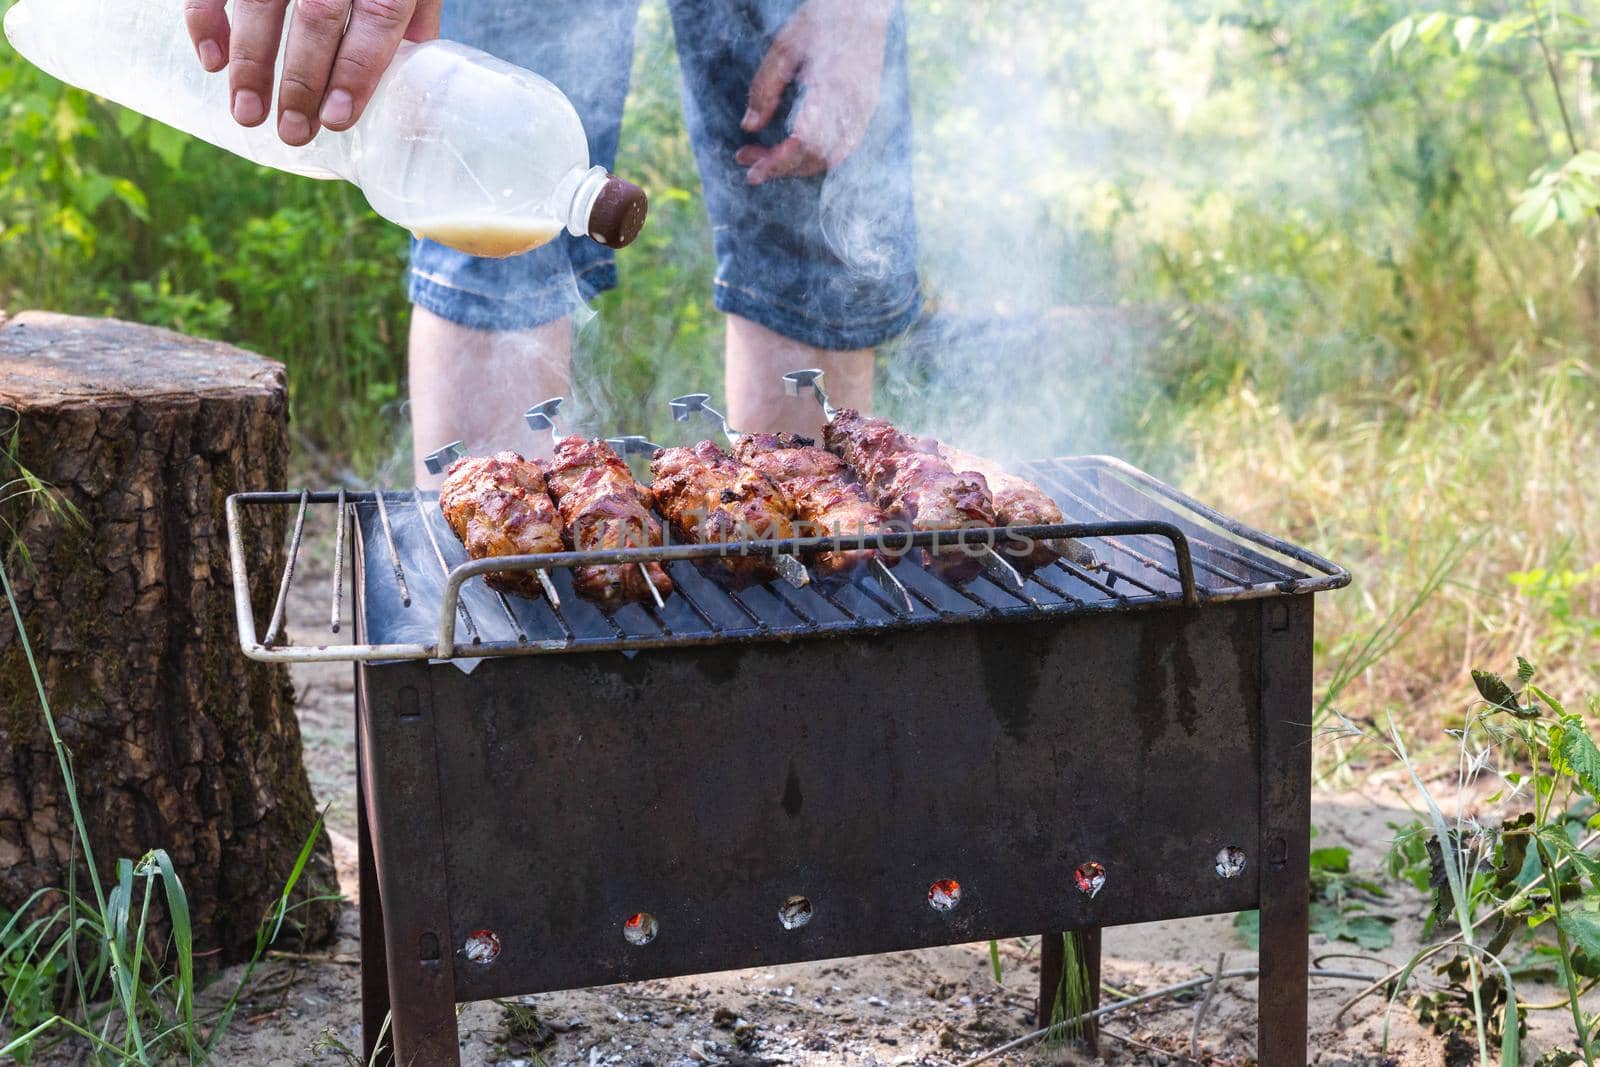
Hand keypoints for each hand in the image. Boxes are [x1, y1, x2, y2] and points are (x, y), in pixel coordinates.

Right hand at [184, 0, 442, 145]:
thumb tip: (407, 92)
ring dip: (251, 62)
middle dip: (302, 81)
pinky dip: (206, 18)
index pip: (377, 18)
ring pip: (260, 2)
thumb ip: (408, 24)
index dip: (357, 71)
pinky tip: (213, 61)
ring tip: (248, 114)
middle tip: (293, 131)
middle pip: (317, 18)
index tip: (337, 119)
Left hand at [734, 0, 892, 184]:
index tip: (751, 172)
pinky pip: (842, 147)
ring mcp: (864, 110)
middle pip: (815, 157)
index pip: (804, 143)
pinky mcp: (866, 109)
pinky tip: (793, 148)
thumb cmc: (822, 19)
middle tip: (745, 160)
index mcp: (831, 89)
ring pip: (829, 158)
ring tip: (765, 157)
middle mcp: (852, 106)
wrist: (862, 5)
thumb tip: (749, 127)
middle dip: (779, 166)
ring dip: (795, 164)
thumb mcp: (784, 48)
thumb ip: (765, 88)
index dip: (777, 163)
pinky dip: (816, 156)